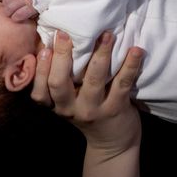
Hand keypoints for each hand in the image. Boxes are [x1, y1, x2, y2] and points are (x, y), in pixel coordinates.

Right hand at [31, 31, 143, 153]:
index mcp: (56, 105)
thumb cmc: (87, 111)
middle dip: (62, 57)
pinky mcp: (116, 108)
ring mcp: (94, 109)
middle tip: (66, 34)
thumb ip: (60, 79)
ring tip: (107, 35)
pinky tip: (136, 50)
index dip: (40, 69)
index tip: (45, 46)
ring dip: (101, 54)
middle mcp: (71, 109)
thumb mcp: (68, 102)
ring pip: (94, 79)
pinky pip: (122, 83)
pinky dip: (130, 65)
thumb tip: (50, 42)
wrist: (112, 143)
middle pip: (59, 83)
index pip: (40, 90)